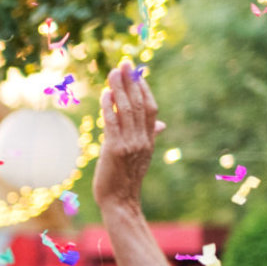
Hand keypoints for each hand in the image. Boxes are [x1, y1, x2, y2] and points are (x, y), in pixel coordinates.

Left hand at [92, 61, 162, 214]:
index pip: (151, 108)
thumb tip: (161, 123)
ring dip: (119, 89)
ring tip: (113, 72)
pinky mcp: (114, 150)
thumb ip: (149, 136)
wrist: (120, 202)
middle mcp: (142, 139)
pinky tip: (105, 94)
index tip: (137, 73)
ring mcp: (129, 144)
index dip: (144, 89)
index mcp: (150, 140)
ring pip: (126, 110)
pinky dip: (108, 107)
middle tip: (125, 63)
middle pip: (139, 104)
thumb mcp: (141, 156)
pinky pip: (112, 123)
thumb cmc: (126, 179)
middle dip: (131, 82)